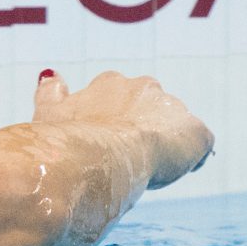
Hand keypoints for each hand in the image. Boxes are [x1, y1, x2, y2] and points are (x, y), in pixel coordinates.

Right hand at [32, 70, 213, 188]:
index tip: (103, 139)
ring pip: (172, 125)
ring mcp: (173, 107)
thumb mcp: (48, 113)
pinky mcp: (196, 131)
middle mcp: (144, 86)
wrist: (99, 158)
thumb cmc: (66, 139)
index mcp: (110, 84)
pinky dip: (188, 157)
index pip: (116, 97)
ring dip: (164, 143)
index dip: (110, 121)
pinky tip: (168, 172)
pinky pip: (198, 144)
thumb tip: (50, 74)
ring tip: (145, 168)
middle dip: (140, 128)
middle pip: (148, 108)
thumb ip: (50, 92)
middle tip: (123, 156)